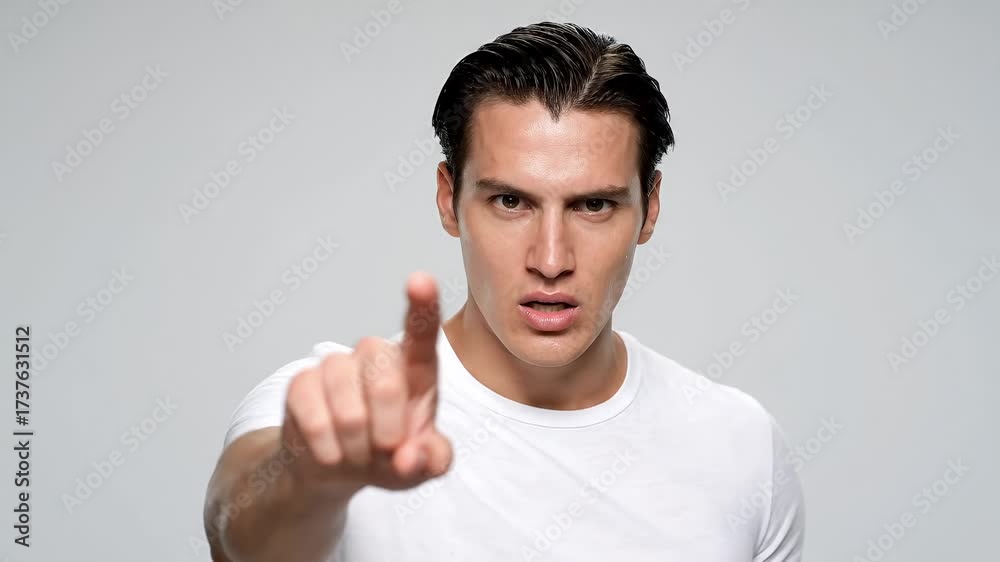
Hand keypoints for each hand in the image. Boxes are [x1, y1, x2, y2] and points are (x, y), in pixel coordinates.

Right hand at [280, 271, 452, 496]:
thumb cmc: (390, 454)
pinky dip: (328, 450)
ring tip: (358, 453)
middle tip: (387, 450)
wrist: (337, 469)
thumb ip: (433, 460)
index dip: (422, 305)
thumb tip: (410, 457)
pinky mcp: (301, 383)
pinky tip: (332, 453)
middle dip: (389, 433)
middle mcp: (376, 355)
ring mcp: (337, 366)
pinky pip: (315, 420)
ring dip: (356, 447)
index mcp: (415, 367)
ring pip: (349, 411)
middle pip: (387, 385)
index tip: (420, 281)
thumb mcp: (424, 464)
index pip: (421, 330)